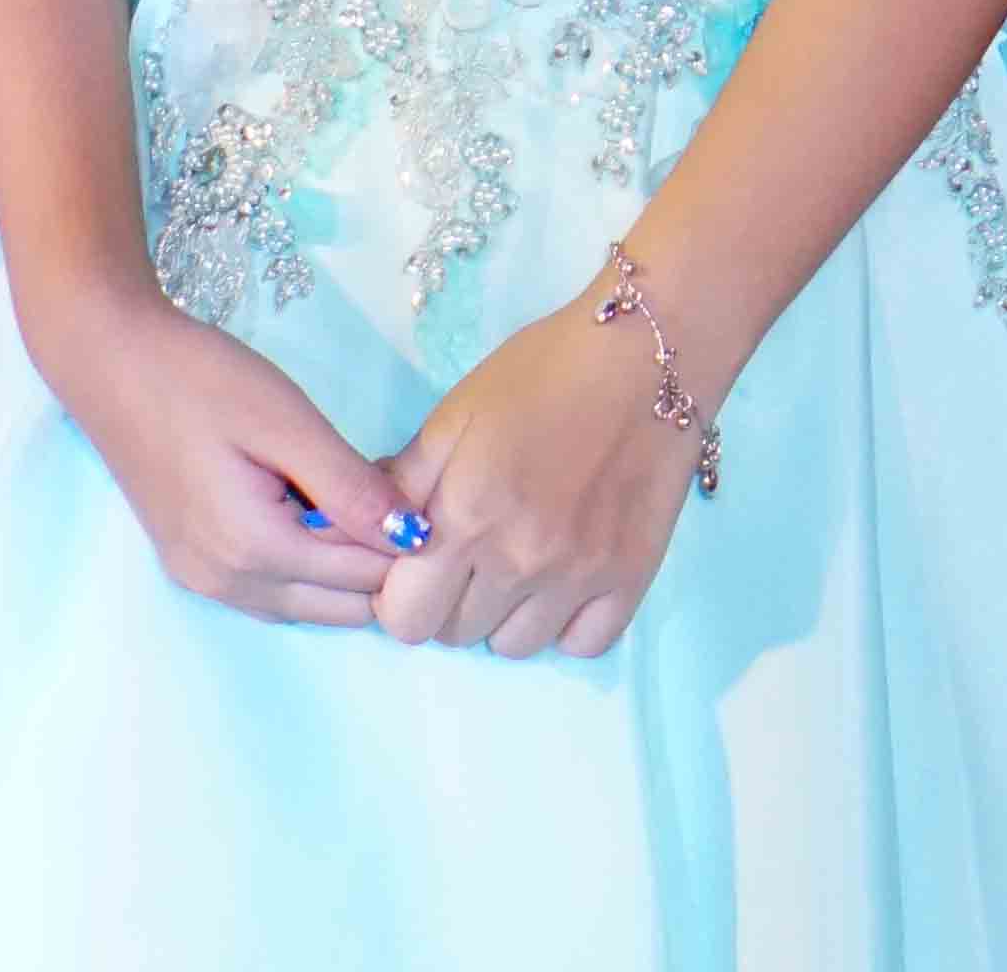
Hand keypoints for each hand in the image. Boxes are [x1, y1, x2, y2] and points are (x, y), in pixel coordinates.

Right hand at [22, 284, 410, 629]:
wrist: (107, 358)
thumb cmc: (199, 378)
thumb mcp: (286, 421)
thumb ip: (351, 487)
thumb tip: (416, 538)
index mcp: (255, 551)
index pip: (365, 580)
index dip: (401, 537)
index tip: (406, 484)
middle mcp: (228, 585)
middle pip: (340, 608)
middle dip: (375, 562)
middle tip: (376, 487)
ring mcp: (203, 581)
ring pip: (306, 606)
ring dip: (339, 568)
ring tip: (342, 493)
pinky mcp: (189, 565)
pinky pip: (269, 592)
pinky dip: (302, 566)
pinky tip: (303, 509)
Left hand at [370, 265, 708, 658]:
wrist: (644, 358)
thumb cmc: (540, 374)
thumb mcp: (453, 416)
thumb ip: (401, 483)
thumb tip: (362, 532)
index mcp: (466, 515)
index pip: (406, 617)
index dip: (400, 594)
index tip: (415, 565)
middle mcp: (519, 559)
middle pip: (455, 635)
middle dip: (448, 601)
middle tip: (467, 552)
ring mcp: (579, 576)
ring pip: (515, 647)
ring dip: (504, 614)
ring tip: (516, 560)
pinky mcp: (631, 581)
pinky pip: (581, 645)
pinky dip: (564, 622)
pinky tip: (562, 578)